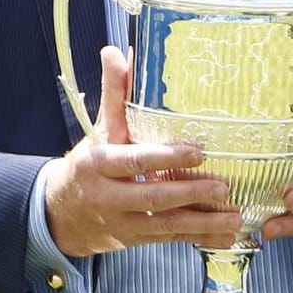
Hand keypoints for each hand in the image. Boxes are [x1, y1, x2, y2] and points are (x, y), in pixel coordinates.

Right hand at [43, 46, 240, 256]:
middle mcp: (108, 197)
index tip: (199, 152)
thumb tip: (116, 51)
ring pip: (164, 226)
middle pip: (153, 196)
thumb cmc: (87, 164)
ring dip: (202, 223)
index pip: (134, 161)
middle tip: (224, 187)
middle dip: (190, 193)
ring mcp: (121, 223)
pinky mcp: (133, 240)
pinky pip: (168, 240)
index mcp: (99, 165)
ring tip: (234, 218)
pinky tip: (226, 237)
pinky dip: (198, 239)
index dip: (166, 158)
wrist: (57, 215)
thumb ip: (113, 93)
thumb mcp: (97, 130)